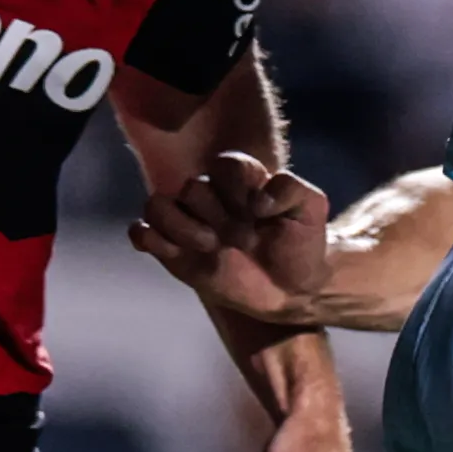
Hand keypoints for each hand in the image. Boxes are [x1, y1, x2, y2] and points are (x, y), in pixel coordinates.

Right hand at [130, 151, 331, 324]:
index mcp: (240, 178)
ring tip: (211, 247)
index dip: (236, 187)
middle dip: (216, 215)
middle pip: (191, 187)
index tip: (259, 212)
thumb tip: (258, 198)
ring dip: (181, 227)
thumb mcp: (311, 209)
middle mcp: (210, 195)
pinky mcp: (173, 251)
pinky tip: (175, 252)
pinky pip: (141, 233)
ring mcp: (188, 221)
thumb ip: (290, 189)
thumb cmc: (302, 242)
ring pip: (157, 205)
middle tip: (244, 240)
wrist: (293, 287)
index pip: (223, 164)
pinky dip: (148, 238)